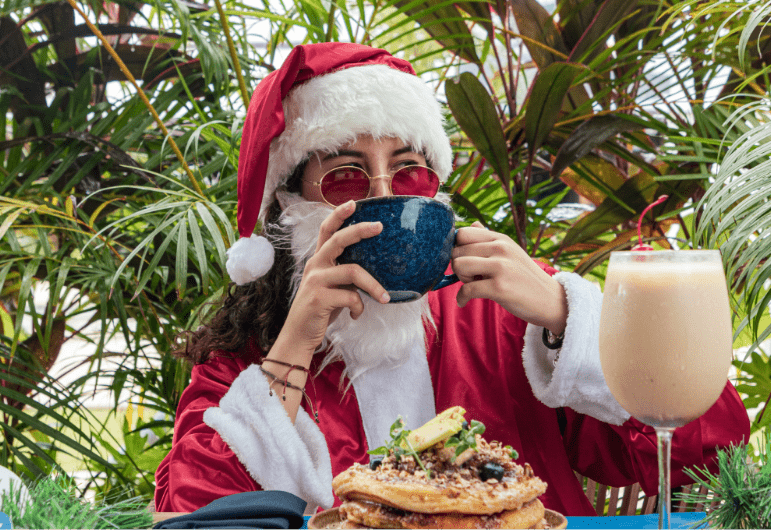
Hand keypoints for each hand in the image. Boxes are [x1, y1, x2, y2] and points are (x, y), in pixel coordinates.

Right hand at [278, 200, 390, 354]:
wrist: (300, 335)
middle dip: (360, 230)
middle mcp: (315, 265)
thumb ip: (345, 274)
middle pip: (338, 240)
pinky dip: (359, 307)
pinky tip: (357, 315)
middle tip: (379, 226)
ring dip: (373, 285)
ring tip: (385, 297)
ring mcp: (316, 281)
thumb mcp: (333, 286)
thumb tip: (376, 269)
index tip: (353, 203)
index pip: (326, 230)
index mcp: (319, 260)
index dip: (338, 215)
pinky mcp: (319, 298)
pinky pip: (351, 297)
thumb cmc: (321, 309)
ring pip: (353, 271)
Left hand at [452, 222, 567, 334]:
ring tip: (473, 285)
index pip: (462, 233)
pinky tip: (464, 301)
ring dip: (460, 279)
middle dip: (458, 266)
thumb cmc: (525, 277)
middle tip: (472, 277)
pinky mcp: (500, 287)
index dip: (458, 248)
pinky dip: (461, 298)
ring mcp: (501, 267)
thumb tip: (471, 224)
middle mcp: (500, 248)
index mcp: (500, 239)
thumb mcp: (510, 252)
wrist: (551, 300)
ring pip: (459, 265)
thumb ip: (489, 239)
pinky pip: (466, 289)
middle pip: (457, 251)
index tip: (466, 261)